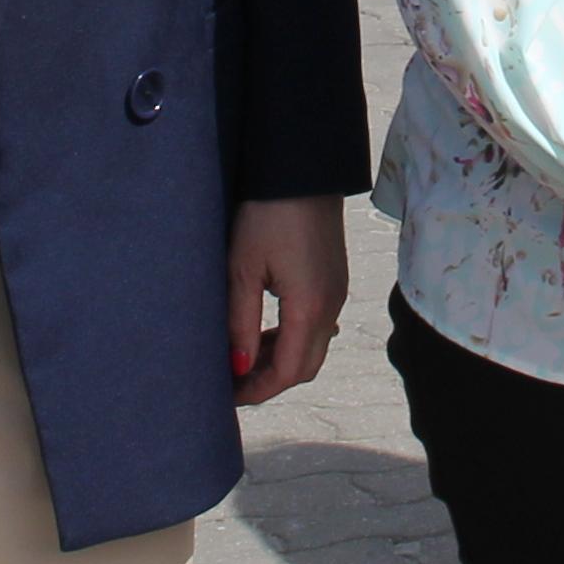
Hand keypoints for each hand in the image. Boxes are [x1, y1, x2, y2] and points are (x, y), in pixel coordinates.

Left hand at [226, 193, 348, 404]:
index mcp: (309, 308)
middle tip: (232, 380)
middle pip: (305, 367)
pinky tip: (266, 330)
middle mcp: (331, 306)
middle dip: (269, 381)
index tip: (226, 395)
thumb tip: (238, 366)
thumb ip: (240, 322)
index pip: (288, 372)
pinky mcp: (335, 280)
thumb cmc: (268, 214)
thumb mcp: (242, 269)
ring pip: (313, 347)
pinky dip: (293, 339)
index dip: (257, 390)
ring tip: (243, 355)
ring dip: (281, 359)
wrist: (301, 169)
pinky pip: (318, 325)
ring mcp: (337, 293)